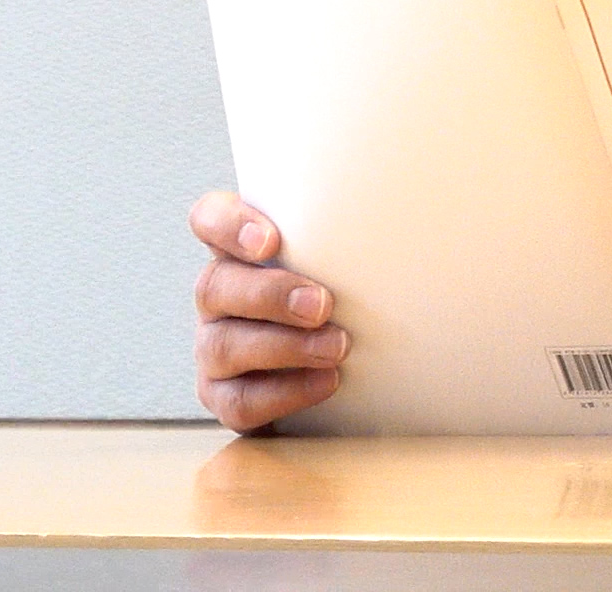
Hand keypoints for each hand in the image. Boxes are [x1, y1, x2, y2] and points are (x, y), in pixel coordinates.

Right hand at [189, 190, 346, 432]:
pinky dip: (286, 392)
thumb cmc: (347, 296)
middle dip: (270, 295)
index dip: (228, 225)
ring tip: (337, 347)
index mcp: (239, 252)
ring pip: (223, 346)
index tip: (270, 242)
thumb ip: (350, 237)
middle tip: (323, 304)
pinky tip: (327, 381)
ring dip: (284, 346)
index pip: (209, 219)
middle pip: (214, 286)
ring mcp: (214, 349)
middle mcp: (219, 297)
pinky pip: (240, 400)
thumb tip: (402, 211)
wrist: (351, 372)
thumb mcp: (345, 260)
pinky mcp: (225, 397)